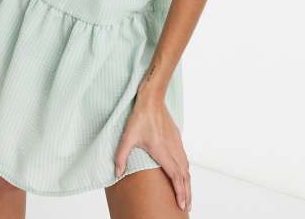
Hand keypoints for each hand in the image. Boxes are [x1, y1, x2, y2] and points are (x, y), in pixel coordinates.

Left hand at [114, 91, 190, 212]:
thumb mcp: (127, 137)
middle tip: (187, 208)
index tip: (182, 204)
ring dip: (188, 183)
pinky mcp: (176, 137)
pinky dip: (186, 171)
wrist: (152, 98)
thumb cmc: (140, 116)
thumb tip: (117, 173)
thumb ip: (121, 156)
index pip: (175, 176)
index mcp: (162, 150)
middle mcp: (172, 148)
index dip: (180, 192)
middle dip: (187, 193)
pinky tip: (183, 175)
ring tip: (187, 195)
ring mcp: (176, 142)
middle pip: (184, 175)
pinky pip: (184, 158)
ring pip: (186, 167)